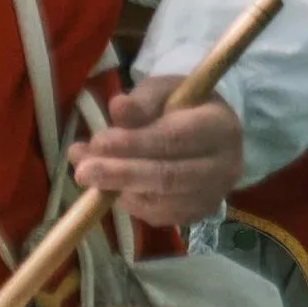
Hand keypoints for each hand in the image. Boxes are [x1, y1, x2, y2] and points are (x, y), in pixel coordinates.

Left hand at [71, 79, 246, 225]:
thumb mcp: (164, 90)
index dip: (135, 143)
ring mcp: (212, 196)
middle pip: (168, 176)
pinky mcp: (195, 215)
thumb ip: (142, 101)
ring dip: (117, 189)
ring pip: (159, 201)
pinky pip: (156, 214)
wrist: (209, 134)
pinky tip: (107, 187)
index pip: (176, 139)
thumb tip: (117, 108)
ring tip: (84, 172)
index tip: (99, 142)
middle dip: (121, 174)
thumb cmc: (183, 106)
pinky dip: (127, 201)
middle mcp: (224, 167)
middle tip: (82, 171)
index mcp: (221, 127)